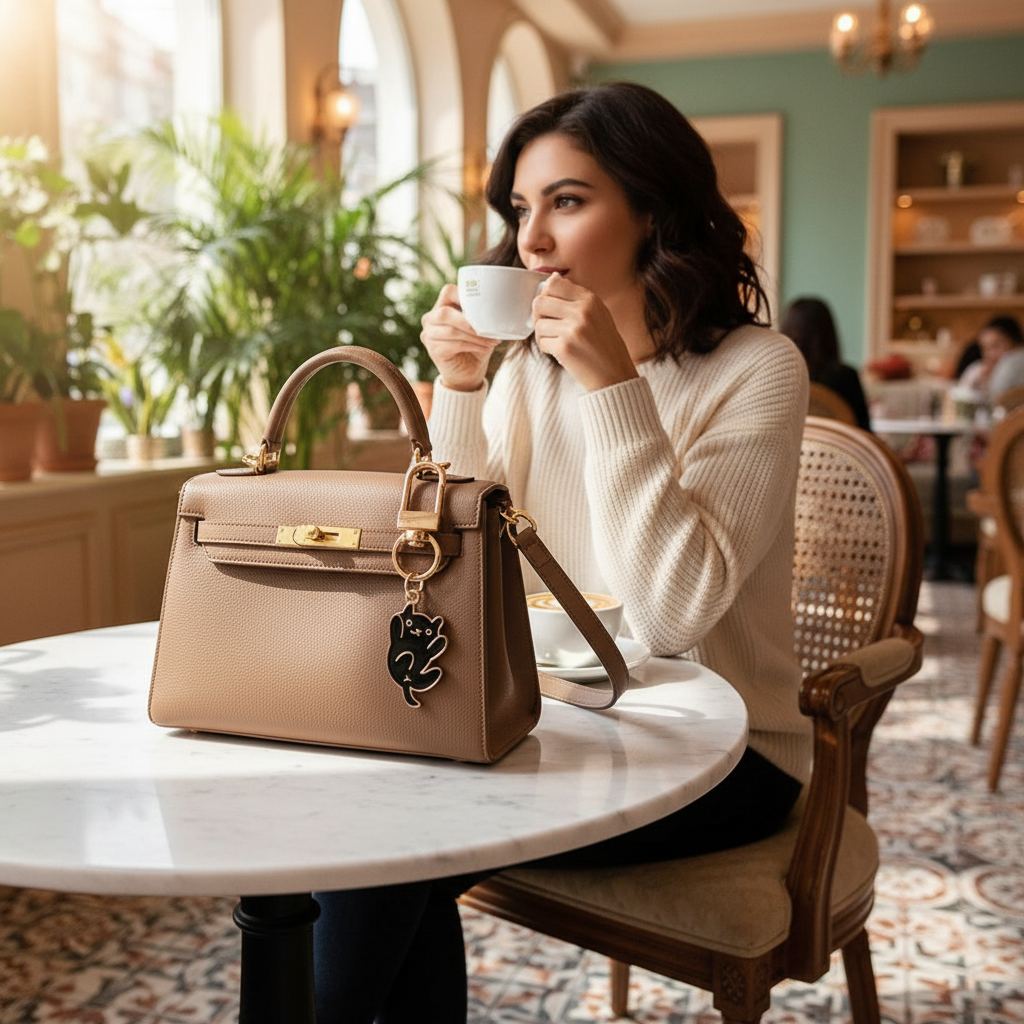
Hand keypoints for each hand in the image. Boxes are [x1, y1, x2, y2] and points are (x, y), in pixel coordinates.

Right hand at [420, 284, 497, 391]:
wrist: (467, 372)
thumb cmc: (475, 345)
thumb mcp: (479, 327)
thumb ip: (481, 316)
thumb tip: (498, 310)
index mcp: (442, 305)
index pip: (448, 292)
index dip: (465, 296)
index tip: (486, 306)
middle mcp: (431, 318)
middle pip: (445, 313)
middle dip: (469, 322)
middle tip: (488, 329)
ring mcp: (429, 335)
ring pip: (451, 331)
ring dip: (475, 336)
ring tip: (492, 341)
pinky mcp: (433, 350)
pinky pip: (454, 345)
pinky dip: (473, 346)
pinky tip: (485, 348)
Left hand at [531, 274, 638, 390]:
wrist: (615, 375)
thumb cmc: (605, 346)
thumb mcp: (598, 314)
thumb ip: (576, 298)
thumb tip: (551, 279)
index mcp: (590, 300)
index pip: (553, 283)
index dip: (545, 295)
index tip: (550, 307)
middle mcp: (582, 311)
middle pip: (540, 301)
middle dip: (538, 315)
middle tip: (548, 325)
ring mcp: (573, 329)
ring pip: (538, 323)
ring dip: (542, 334)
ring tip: (557, 341)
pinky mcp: (565, 347)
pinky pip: (541, 341)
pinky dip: (546, 347)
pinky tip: (559, 351)